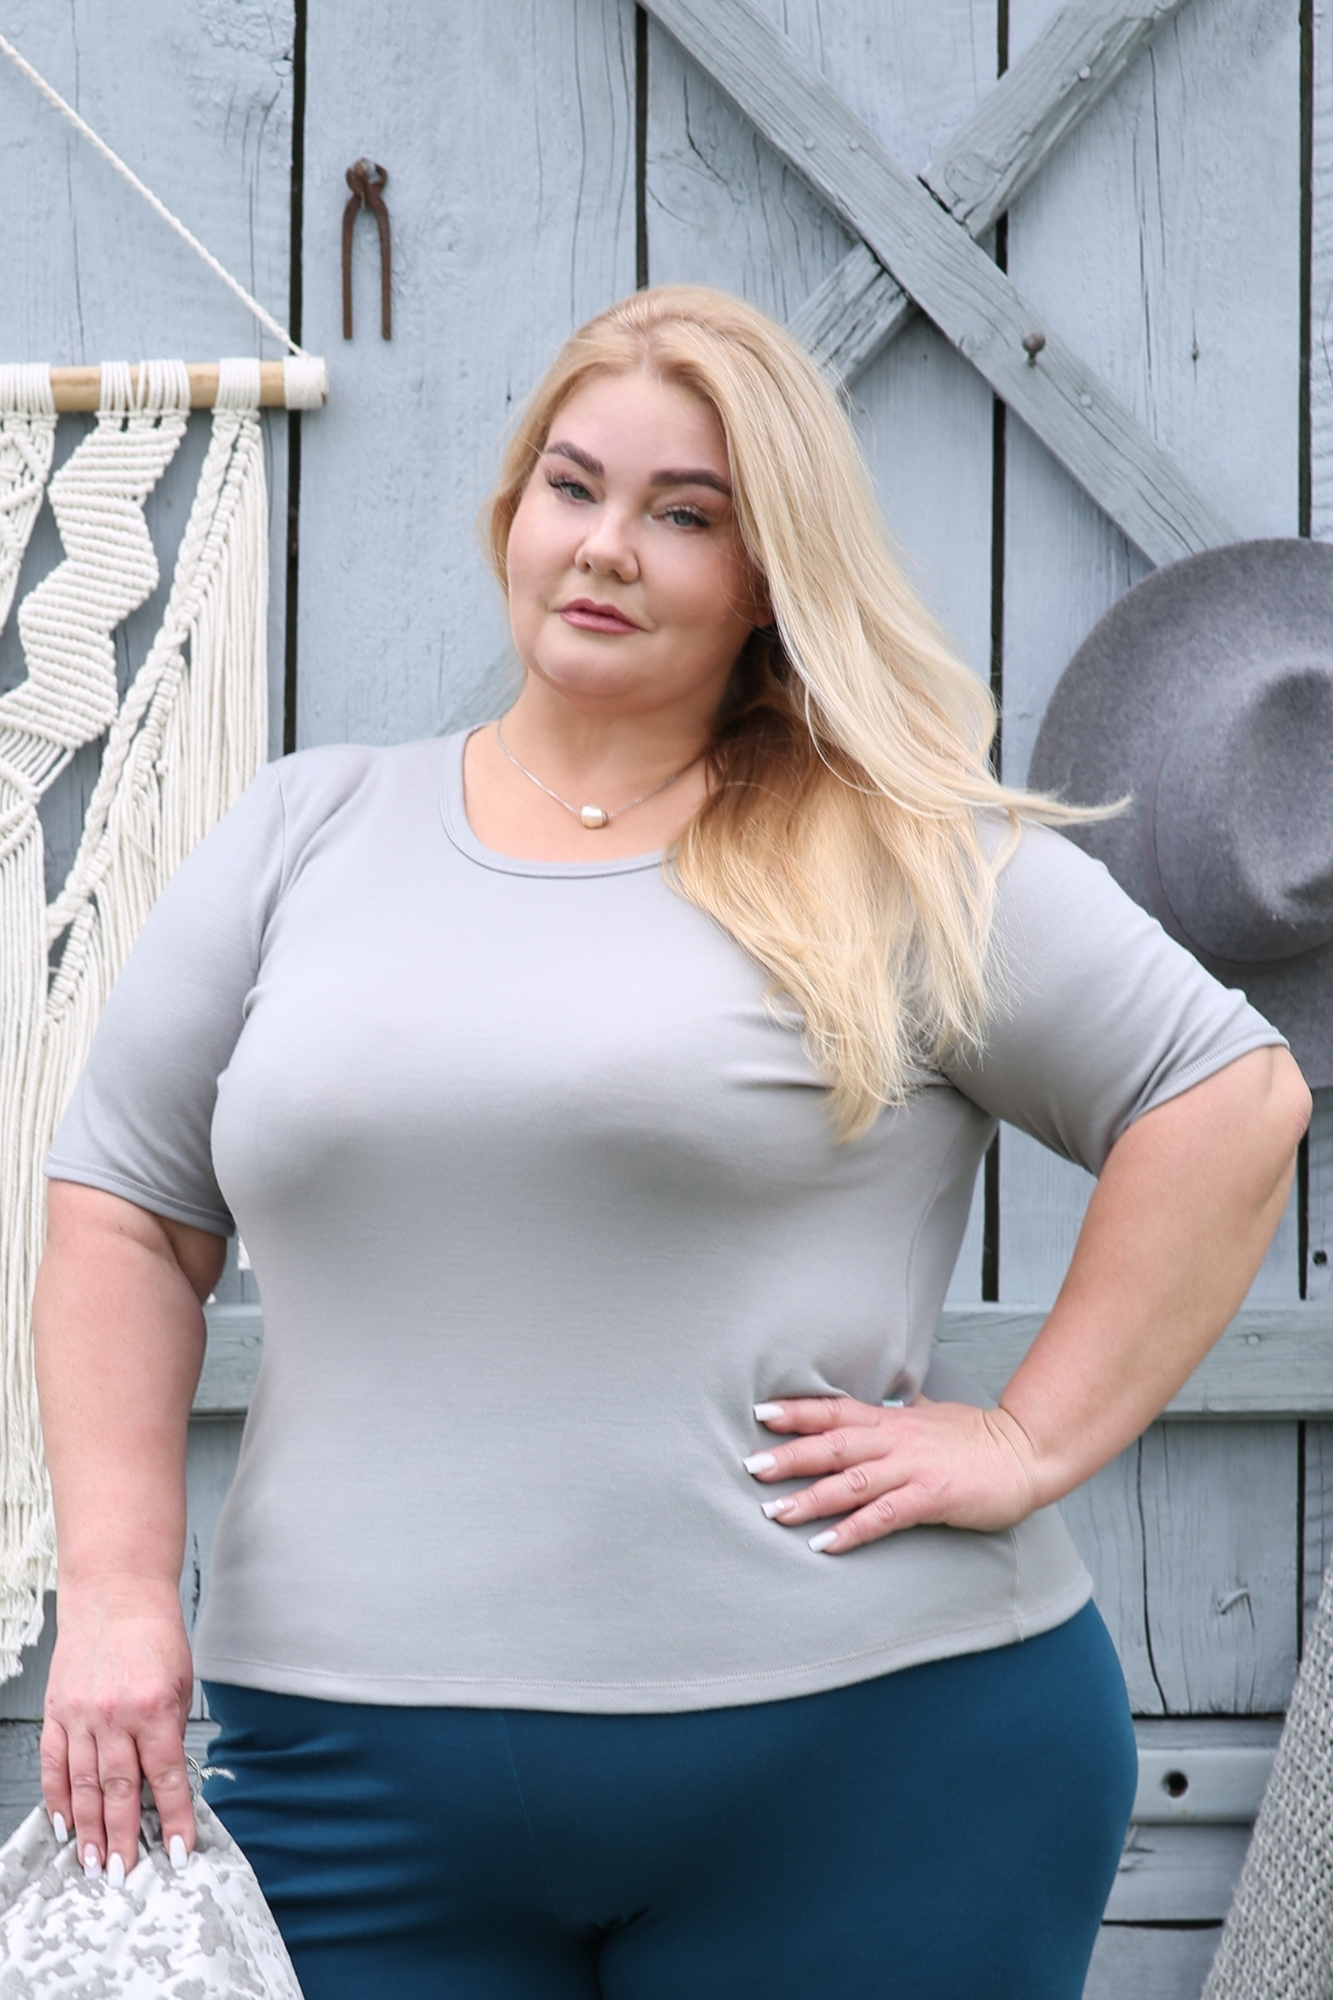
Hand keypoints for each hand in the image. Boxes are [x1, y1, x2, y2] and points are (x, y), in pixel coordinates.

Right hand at [41, 1578, 195, 1882]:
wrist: (116, 1595)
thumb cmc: (155, 1635)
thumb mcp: (182, 1682)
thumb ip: (172, 1731)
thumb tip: (165, 1781)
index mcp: (157, 1708)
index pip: (168, 1777)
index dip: (175, 1819)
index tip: (180, 1851)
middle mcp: (117, 1716)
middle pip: (120, 1791)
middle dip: (125, 1838)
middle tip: (126, 1874)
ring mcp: (82, 1715)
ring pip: (83, 1785)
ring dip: (89, 1830)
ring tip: (94, 1864)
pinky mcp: (57, 1712)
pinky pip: (54, 1764)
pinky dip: (57, 1797)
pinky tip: (62, 1824)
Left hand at [743, 1394, 1042, 1552]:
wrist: (1025, 1453)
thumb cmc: (977, 1435)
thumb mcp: (933, 1412)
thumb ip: (905, 1406)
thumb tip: (889, 1394)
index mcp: (892, 1420)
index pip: (835, 1409)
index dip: (797, 1411)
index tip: (761, 1412)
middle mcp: (895, 1440)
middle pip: (832, 1444)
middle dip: (789, 1455)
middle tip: (750, 1466)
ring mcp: (912, 1468)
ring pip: (851, 1481)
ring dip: (810, 1497)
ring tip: (773, 1512)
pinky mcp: (930, 1497)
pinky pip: (884, 1515)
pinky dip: (852, 1530)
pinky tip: (825, 1544)